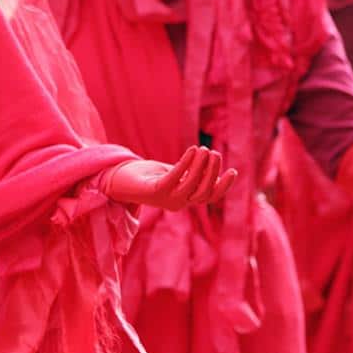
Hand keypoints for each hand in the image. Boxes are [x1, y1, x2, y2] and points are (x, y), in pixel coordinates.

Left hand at [102, 146, 237, 210]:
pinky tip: (192, 150)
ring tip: (204, 149)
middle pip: (203, 192)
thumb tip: (210, 164)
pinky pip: (175, 178)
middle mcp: (178, 203)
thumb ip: (190, 172)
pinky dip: (186, 163)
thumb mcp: (173, 174)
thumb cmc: (148, 175)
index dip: (223, 186)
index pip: (210, 197)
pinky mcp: (155, 191)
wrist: (119, 181)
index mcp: (185, 199)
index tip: (234, 171)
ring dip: (200, 167)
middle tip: (215, 153)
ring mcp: (167, 199)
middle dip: (212, 172)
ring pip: (191, 186)